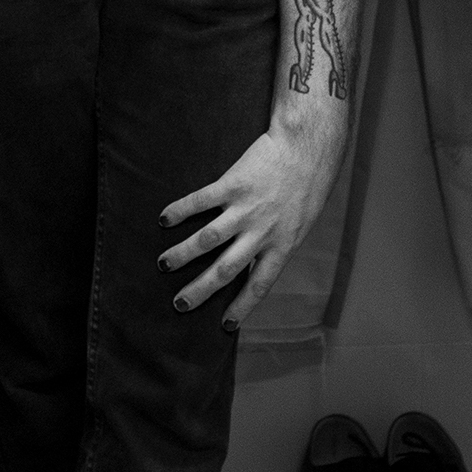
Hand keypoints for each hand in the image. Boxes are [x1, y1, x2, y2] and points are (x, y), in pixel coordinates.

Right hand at [160, 117, 347, 331]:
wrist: (307, 146)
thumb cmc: (308, 184)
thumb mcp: (301, 221)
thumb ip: (278, 240)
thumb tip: (256, 258)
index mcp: (282, 245)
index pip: (260, 284)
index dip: (242, 306)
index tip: (225, 325)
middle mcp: (262, 232)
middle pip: (226, 269)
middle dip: (201, 290)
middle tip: (180, 304)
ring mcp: (246, 209)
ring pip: (208, 239)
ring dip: (183, 254)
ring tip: (163, 264)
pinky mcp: (233, 184)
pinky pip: (201, 201)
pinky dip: (181, 211)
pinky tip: (164, 219)